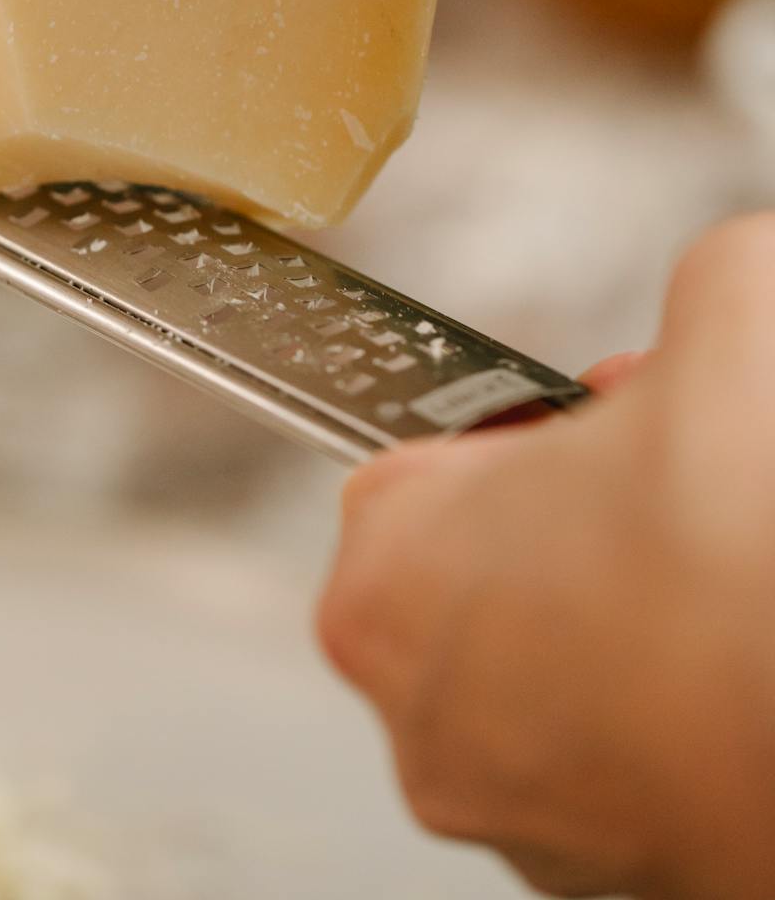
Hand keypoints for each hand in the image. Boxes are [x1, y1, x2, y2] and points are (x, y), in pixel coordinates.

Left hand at [316, 214, 774, 899]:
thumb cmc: (751, 552)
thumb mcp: (731, 327)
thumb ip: (697, 285)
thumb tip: (721, 285)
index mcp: (386, 577)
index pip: (413, 459)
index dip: (519, 422)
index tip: (591, 420)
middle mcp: (421, 714)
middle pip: (485, 566)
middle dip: (576, 512)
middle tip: (669, 483)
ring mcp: (513, 813)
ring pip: (550, 663)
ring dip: (623, 606)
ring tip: (714, 568)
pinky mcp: (608, 875)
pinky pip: (612, 748)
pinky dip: (662, 699)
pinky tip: (730, 650)